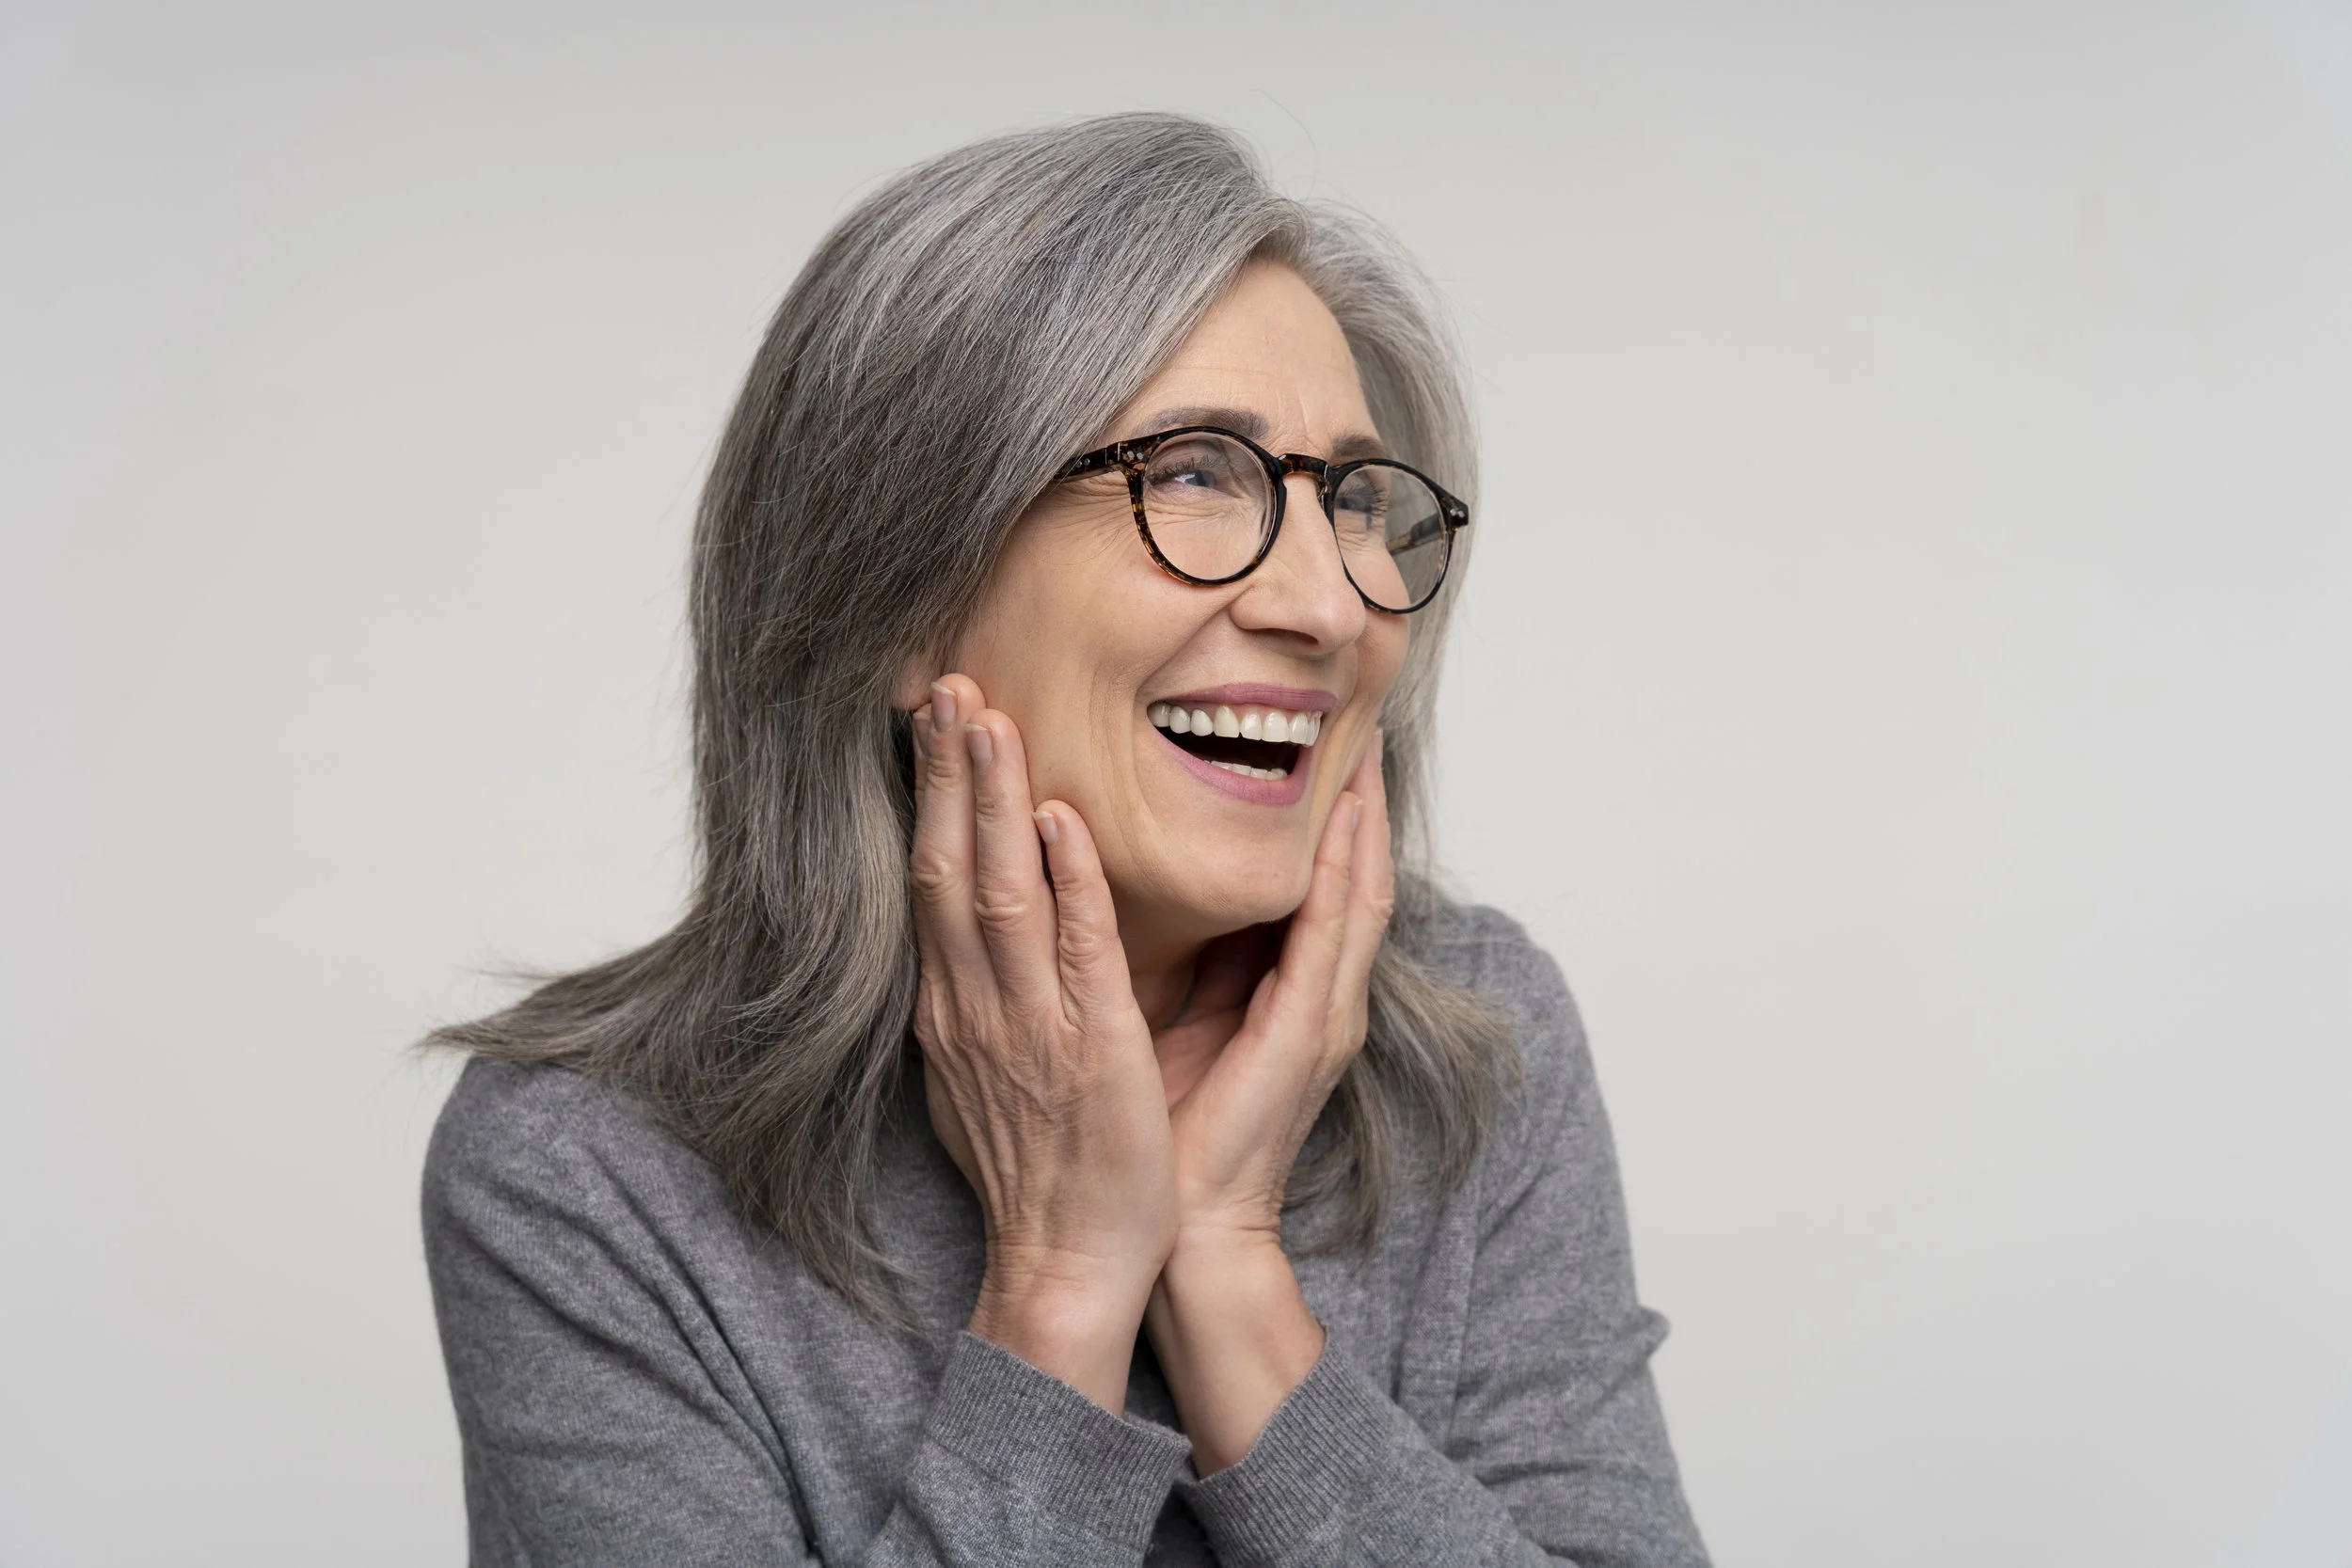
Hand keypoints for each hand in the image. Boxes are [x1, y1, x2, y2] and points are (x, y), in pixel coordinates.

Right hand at [908, 675, 1176, 1410]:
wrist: (1066, 1267)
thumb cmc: (1043, 1173)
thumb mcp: (989, 1072)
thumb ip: (984, 997)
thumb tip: (977, 937)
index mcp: (956, 1009)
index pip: (931, 880)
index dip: (928, 798)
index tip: (931, 723)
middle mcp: (975, 1007)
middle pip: (945, 867)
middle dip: (944, 773)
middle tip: (945, 684)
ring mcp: (1026, 1026)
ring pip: (995, 890)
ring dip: (988, 800)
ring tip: (986, 716)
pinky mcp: (1089, 1048)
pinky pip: (1072, 949)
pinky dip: (1064, 880)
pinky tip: (1055, 817)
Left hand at [1159, 732, 1393, 1249]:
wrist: (1177, 1231)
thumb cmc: (1171, 1134)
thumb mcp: (1178, 1023)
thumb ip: (1193, 962)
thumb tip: (1165, 890)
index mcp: (1288, 994)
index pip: (1319, 883)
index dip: (1328, 815)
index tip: (1319, 741)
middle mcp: (1320, 999)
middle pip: (1353, 875)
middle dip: (1360, 800)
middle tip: (1359, 718)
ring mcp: (1323, 1018)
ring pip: (1357, 895)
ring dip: (1362, 821)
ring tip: (1362, 750)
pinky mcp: (1307, 1039)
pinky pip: (1330, 941)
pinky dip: (1339, 878)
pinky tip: (1340, 827)